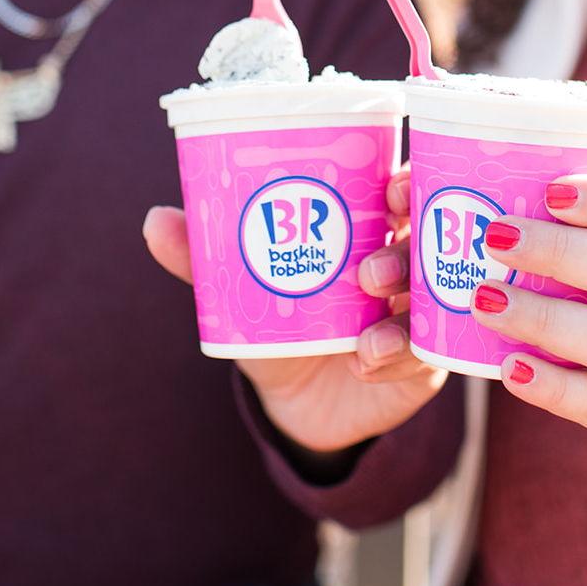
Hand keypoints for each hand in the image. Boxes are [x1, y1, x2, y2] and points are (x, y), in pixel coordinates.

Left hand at [143, 164, 445, 454]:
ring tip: (366, 314)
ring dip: (402, 296)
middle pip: (428, 239)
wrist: (298, 405)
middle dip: (408, 245)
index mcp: (372, 229)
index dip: (410, 180)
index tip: (393, 184)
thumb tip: (154, 219)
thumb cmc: (281, 326)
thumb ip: (204, 260)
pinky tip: (365, 359)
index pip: (407, 191)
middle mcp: (405, 265)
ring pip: (432, 294)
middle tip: (371, 267)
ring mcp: (419, 313)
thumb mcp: (243, 293)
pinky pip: (422, 352)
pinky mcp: (422, 362)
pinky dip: (395, 352)